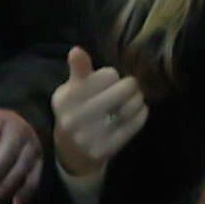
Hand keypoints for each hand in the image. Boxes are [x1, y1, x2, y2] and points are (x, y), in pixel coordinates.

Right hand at [46, 47, 148, 176]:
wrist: (71, 153)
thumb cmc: (76, 111)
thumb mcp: (72, 90)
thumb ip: (78, 70)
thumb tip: (76, 50)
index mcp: (64, 98)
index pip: (104, 76)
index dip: (111, 75)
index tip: (110, 79)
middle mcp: (73, 118)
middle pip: (120, 92)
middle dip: (130, 86)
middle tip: (132, 86)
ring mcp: (88, 137)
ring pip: (127, 110)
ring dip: (138, 100)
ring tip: (137, 97)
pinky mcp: (103, 150)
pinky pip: (131, 127)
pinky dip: (140, 115)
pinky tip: (138, 110)